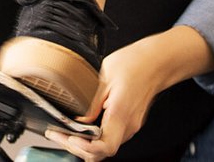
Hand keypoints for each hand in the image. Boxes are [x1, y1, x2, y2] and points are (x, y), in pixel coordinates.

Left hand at [44, 26, 213, 160]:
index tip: (70, 138)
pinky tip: (81, 131)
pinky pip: (111, 139)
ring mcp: (131, 125)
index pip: (105, 147)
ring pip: (106, 148)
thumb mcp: (104, 75)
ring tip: (65, 134)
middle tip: (58, 135)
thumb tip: (79, 120)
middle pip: (102, 152)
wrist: (156, 62)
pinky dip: (94, 140)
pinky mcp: (130, 122)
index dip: (85, 149)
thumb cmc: (134, 63)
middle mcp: (128, 124)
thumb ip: (91, 101)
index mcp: (120, 113)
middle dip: (77, 148)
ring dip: (85, 146)